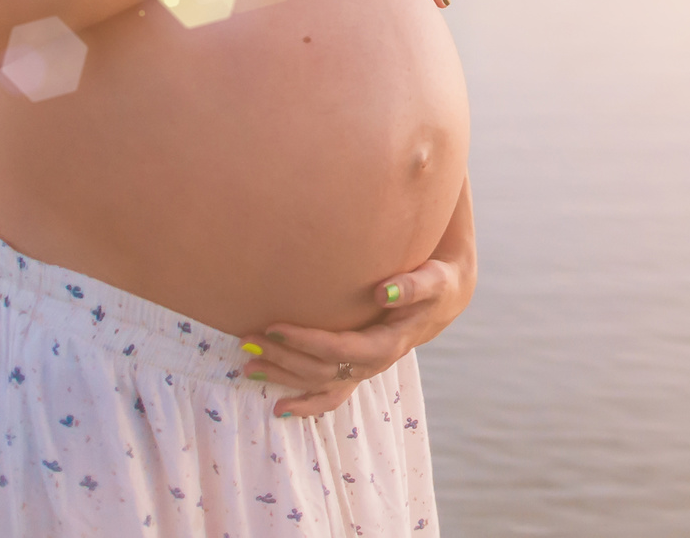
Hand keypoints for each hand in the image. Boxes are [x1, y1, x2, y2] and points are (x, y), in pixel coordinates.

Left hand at [239, 257, 472, 417]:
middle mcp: (373, 364)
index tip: (275, 327)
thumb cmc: (436, 285)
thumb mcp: (433, 280)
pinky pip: (330, 395)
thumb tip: (383, 291)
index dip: (307, 341)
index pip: (341, 348)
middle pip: (322, 369)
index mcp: (389, 344)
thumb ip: (412, 286)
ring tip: (247, 368)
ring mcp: (364, 371)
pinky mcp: (357, 369)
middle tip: (248, 342)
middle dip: (283, 358)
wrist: (442, 301)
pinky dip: (306, 404)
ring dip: (283, 378)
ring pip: (319, 383)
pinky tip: (280, 408)